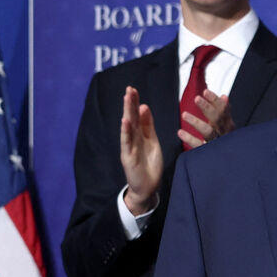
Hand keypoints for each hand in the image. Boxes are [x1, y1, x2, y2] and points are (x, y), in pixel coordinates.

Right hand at [120, 86, 162, 215]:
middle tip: (130, 89)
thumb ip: (147, 126)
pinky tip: (125, 121)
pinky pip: (127, 143)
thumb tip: (144, 106)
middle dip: (130, 104)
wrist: (147, 187)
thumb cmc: (150, 165)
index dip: (135, 103)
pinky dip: (125, 132)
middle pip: (131, 118)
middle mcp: (133, 139)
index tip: (134, 90)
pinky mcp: (128, 157)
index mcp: (140, 135)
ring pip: (128, 127)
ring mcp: (129, 147)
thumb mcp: (152, 142)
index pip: (137, 116)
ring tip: (127, 99)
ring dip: (127, 113)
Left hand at [177, 89, 233, 148]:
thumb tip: (225, 96)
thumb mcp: (226, 126)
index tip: (205, 91)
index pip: (223, 110)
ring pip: (208, 132)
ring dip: (196, 122)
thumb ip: (224, 111)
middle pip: (217, 119)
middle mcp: (223, 133)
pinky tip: (180, 132)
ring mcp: (215, 143)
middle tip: (197, 98)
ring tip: (184, 114)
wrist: (228, 164)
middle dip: (207, 108)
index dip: (215, 100)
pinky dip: (190, 139)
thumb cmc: (225, 140)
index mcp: (228, 125)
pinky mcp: (207, 153)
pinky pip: (198, 146)